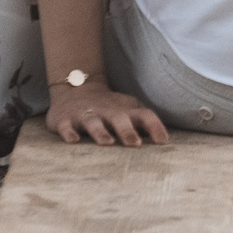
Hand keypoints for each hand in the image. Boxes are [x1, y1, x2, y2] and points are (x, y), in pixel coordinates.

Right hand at [47, 79, 168, 146]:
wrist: (76, 87)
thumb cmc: (110, 107)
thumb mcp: (129, 110)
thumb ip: (145, 124)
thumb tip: (166, 143)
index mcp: (125, 111)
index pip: (144, 115)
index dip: (154, 126)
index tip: (163, 141)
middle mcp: (107, 112)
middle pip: (119, 119)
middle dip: (127, 131)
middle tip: (136, 144)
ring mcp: (85, 115)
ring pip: (93, 123)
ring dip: (101, 132)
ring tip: (107, 143)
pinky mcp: (66, 120)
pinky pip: (66, 126)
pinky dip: (69, 133)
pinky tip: (73, 141)